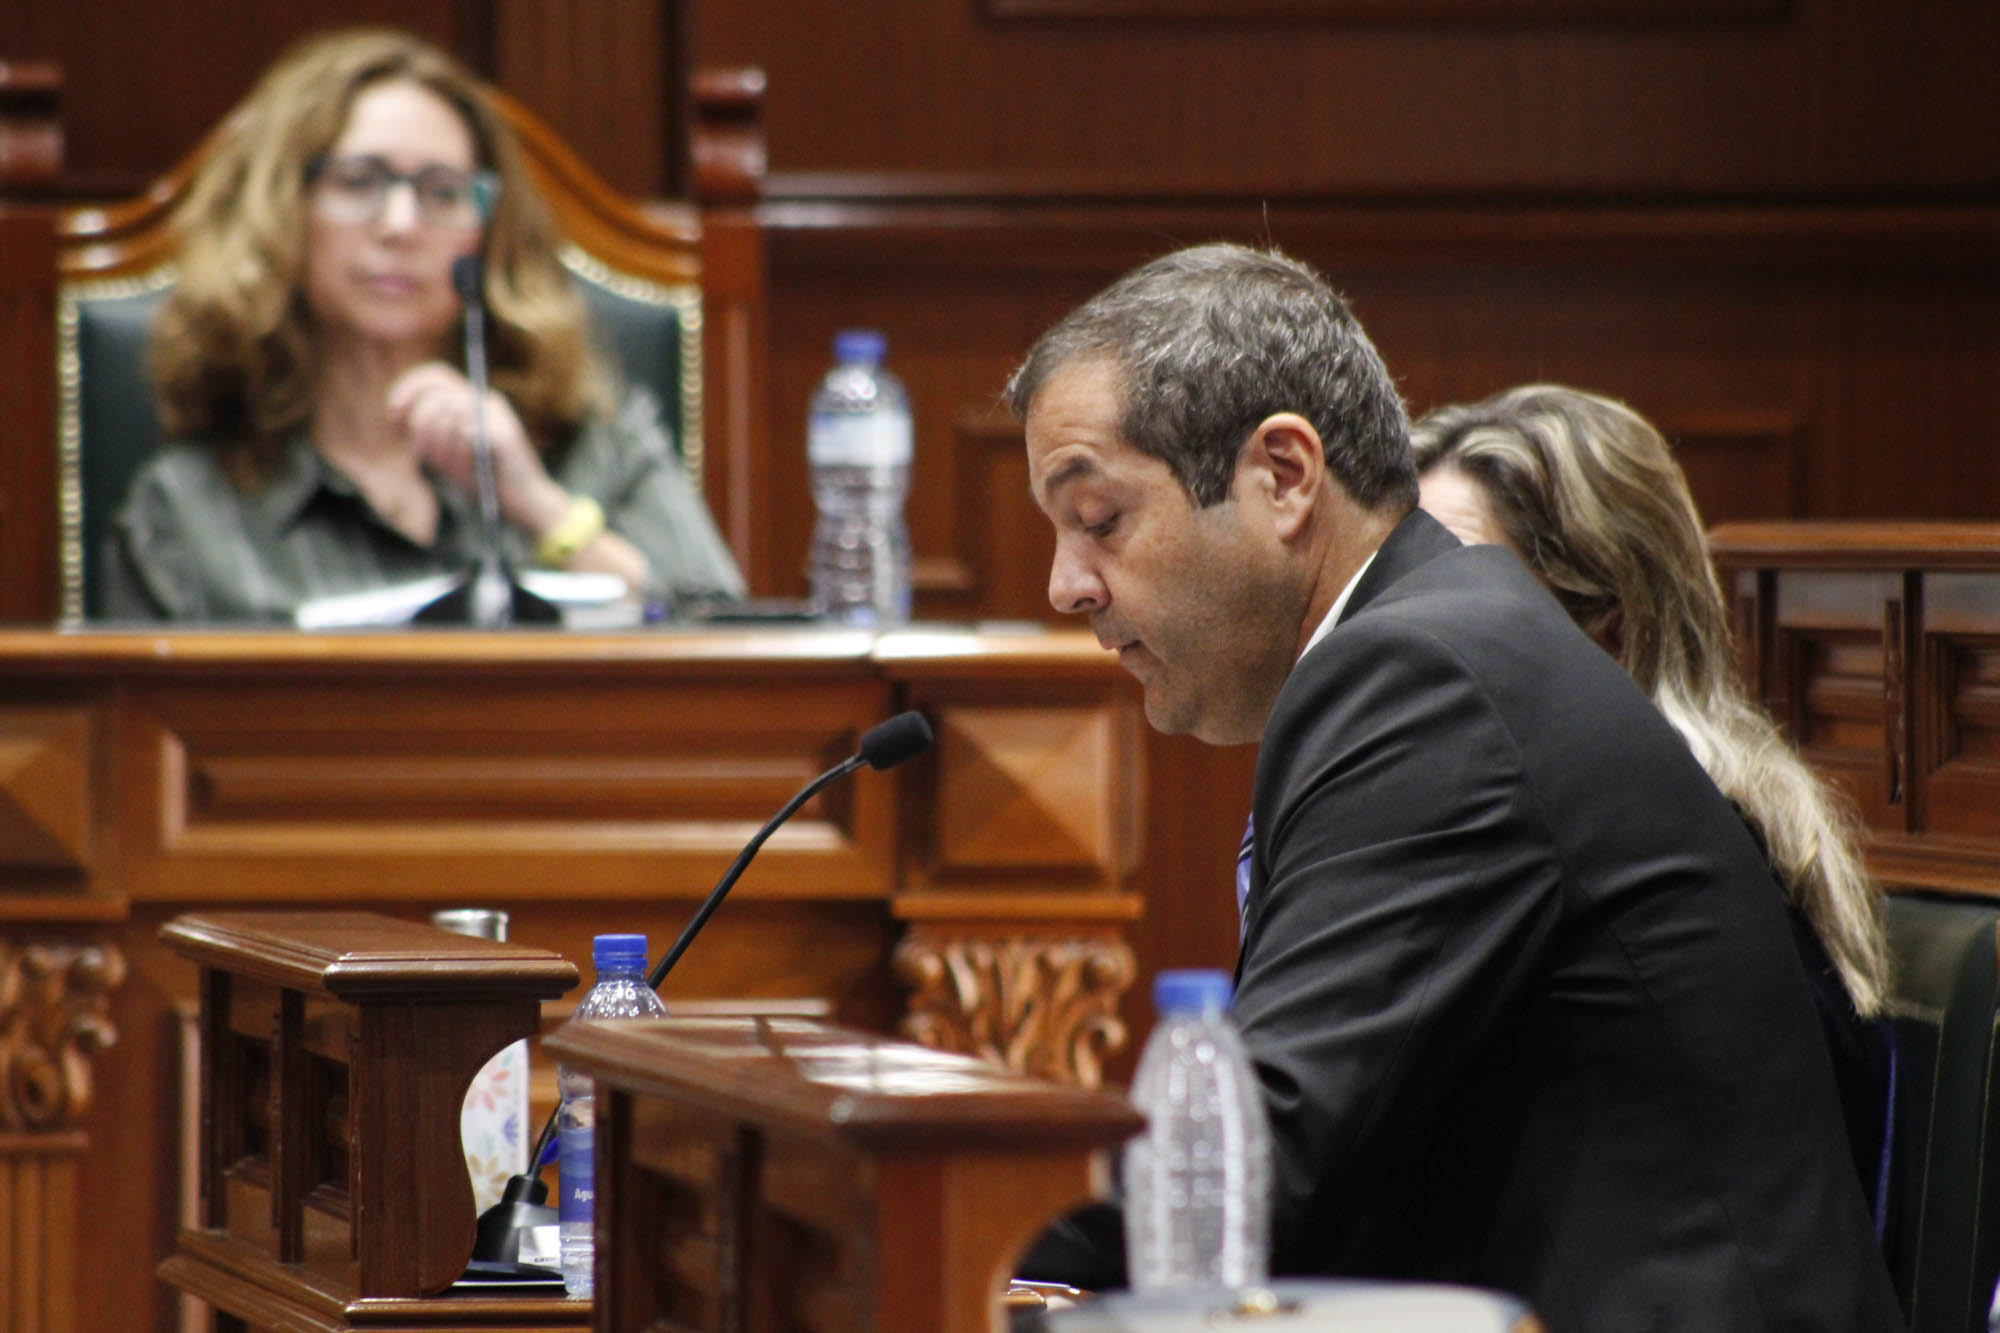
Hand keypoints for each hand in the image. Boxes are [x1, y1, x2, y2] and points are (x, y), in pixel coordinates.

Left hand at [387, 362, 568, 535]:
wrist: (526, 502)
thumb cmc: (485, 479)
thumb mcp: (448, 452)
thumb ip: (428, 431)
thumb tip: (397, 413)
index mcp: (473, 401)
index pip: (435, 375)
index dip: (408, 389)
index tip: (394, 414)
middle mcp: (486, 401)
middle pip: (437, 393)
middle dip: (420, 423)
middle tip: (420, 452)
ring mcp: (497, 416)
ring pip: (447, 412)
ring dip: (440, 447)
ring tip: (453, 468)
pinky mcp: (504, 433)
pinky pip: (464, 433)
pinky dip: (459, 454)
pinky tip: (468, 468)